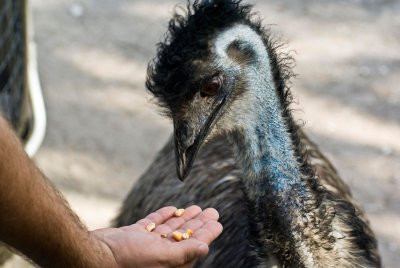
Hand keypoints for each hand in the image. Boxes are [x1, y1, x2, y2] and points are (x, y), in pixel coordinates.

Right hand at [91, 206, 222, 267]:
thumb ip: (183, 253)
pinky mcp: (132, 236)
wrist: (93, 254)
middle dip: (198, 223)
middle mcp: (158, 254)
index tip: (217, 222)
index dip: (207, 234)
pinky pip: (152, 224)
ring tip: (197, 208)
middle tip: (212, 211)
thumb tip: (204, 248)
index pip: (193, 245)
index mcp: (168, 263)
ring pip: (169, 229)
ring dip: (183, 218)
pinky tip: (172, 209)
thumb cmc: (126, 261)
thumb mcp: (160, 257)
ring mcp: (145, 244)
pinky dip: (162, 216)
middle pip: (184, 236)